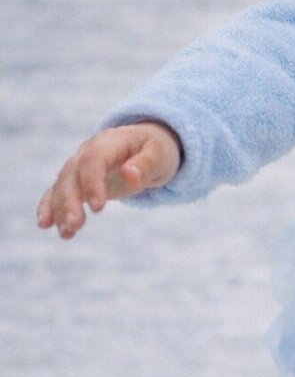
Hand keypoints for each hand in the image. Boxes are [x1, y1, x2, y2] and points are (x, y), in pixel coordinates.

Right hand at [37, 121, 181, 239]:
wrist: (146, 147)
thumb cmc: (155, 150)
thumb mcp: (159, 154)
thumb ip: (146, 163)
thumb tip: (129, 173)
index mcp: (109, 142)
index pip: (94, 160)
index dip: (92, 183)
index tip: (97, 208)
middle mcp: (88, 152)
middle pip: (72, 174)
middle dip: (69, 200)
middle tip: (74, 224)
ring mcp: (79, 166)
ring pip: (62, 186)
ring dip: (60, 209)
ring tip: (66, 234)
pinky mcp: (78, 181)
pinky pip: (59, 193)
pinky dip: (52, 209)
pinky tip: (52, 227)